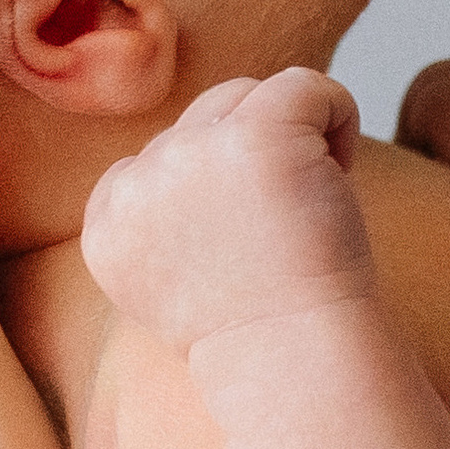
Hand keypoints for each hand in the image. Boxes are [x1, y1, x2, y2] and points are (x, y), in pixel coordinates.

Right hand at [82, 70, 372, 356]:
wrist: (298, 364)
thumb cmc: (259, 330)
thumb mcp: (176, 277)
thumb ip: (167, 211)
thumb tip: (205, 137)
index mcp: (108, 224)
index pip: (155, 157)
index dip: (215, 187)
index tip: (243, 249)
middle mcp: (138, 185)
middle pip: (202, 119)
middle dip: (250, 157)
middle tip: (284, 229)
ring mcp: (192, 155)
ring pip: (247, 95)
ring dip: (291, 136)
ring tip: (309, 203)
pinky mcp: (256, 136)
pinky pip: (303, 84)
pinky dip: (336, 114)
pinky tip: (341, 172)